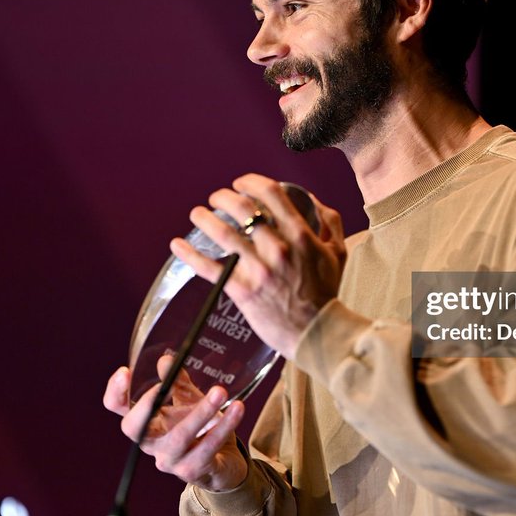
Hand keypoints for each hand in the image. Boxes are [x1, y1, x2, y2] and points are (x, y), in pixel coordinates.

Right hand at [102, 357, 247, 491]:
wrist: (224, 464)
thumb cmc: (201, 429)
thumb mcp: (189, 401)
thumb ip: (178, 382)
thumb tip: (165, 359)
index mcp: (146, 422)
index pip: (117, 409)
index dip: (115, 392)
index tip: (125, 371)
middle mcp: (151, 443)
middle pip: (135, 428)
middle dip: (148, 405)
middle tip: (166, 383)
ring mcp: (169, 460)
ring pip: (179, 436)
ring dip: (201, 412)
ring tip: (221, 392)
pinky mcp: (192, 470)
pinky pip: (207, 448)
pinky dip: (224, 426)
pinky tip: (237, 410)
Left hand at [170, 174, 346, 356]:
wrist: (318, 333)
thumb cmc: (326, 293)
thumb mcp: (337, 252)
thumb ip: (328, 221)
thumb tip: (311, 200)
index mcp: (300, 234)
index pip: (271, 194)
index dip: (250, 182)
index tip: (241, 183)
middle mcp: (277, 247)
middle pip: (242, 208)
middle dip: (224, 197)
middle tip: (216, 198)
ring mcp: (258, 269)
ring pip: (222, 233)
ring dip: (204, 218)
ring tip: (197, 214)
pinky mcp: (242, 290)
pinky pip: (209, 268)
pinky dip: (190, 254)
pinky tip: (177, 245)